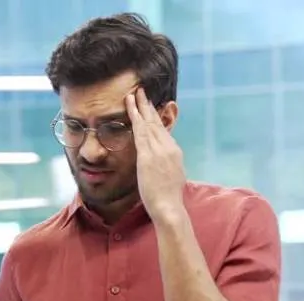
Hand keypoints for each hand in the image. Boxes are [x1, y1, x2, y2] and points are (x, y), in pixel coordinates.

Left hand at [125, 88, 186, 221]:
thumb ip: (166, 167)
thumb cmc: (168, 198)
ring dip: (140, 106)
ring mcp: (158, 150)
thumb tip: (161, 165)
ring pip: (148, 122)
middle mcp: (168, 147)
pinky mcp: (147, 154)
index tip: (150, 107)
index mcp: (174, 152)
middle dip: (148, 106)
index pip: (163, 130)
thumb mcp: (172, 177)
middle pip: (156, 122)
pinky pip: (139, 130)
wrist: (168, 207)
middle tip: (141, 91)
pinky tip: (129, 106)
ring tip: (134, 93)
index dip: (155, 117)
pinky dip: (134, 116)